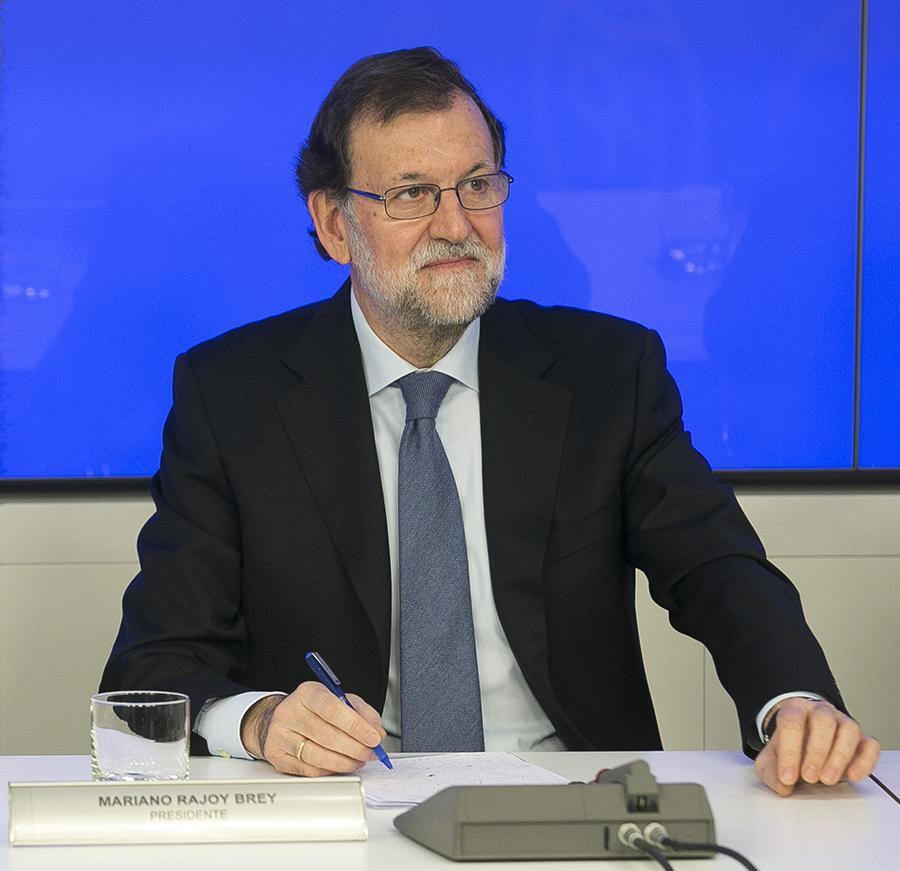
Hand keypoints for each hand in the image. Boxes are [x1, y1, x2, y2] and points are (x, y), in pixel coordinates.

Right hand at [240, 683, 386, 775]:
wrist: (278, 718)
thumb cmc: (313, 709)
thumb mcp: (339, 699)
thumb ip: (362, 713)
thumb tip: (377, 732)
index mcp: (307, 693)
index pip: (332, 709)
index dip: (356, 726)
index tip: (374, 738)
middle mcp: (290, 712)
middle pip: (326, 735)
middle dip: (355, 748)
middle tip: (371, 753)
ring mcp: (281, 735)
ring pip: (317, 756)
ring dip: (344, 763)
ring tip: (358, 761)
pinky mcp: (277, 756)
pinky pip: (309, 770)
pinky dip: (330, 771)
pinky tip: (340, 766)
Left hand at [754, 698, 880, 795]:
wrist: (805, 741)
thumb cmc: (790, 748)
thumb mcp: (771, 759)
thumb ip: (770, 771)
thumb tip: (782, 786)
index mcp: (795, 709)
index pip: (791, 721)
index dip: (789, 750)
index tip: (787, 777)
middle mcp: (820, 712)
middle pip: (823, 720)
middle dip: (816, 751)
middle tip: (809, 777)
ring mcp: (843, 723)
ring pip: (848, 730)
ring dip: (839, 757)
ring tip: (828, 779)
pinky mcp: (862, 739)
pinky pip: (870, 745)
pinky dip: (864, 761)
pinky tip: (852, 776)